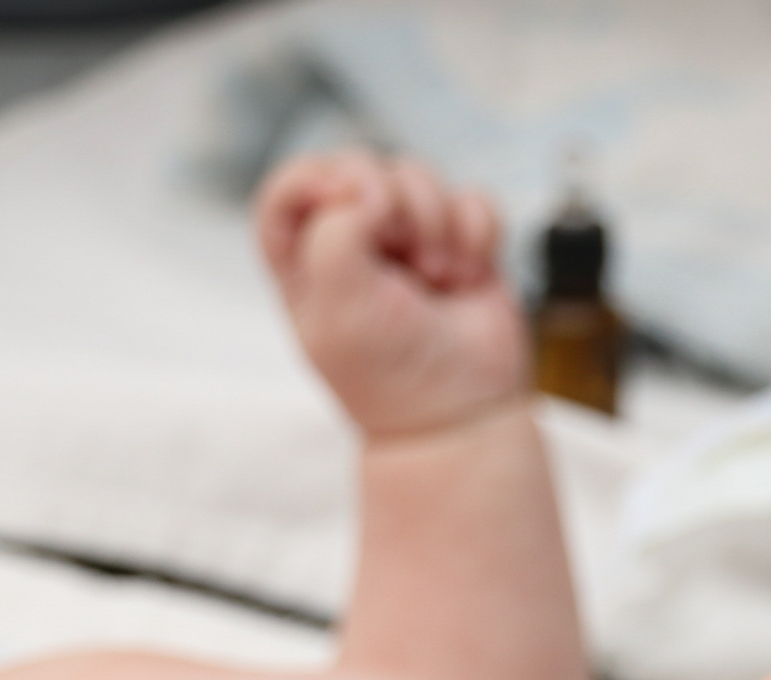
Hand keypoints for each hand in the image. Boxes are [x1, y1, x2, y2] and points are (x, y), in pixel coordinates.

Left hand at [258, 151, 527, 441]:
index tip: (349, 205)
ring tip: (439, 280)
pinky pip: (472, 202)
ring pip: (418, 177)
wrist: (463, 419)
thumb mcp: (336, 306)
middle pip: (361, 168)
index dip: (320, 180)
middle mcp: (354, 243)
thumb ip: (333, 230)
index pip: (294, 185)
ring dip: (435, 223)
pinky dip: (476, 233)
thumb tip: (373, 189)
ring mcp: (410, 243)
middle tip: (405, 261)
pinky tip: (469, 276)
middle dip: (391, 204)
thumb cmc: (392, 377)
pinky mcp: (462, 248)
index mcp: (304, 258)